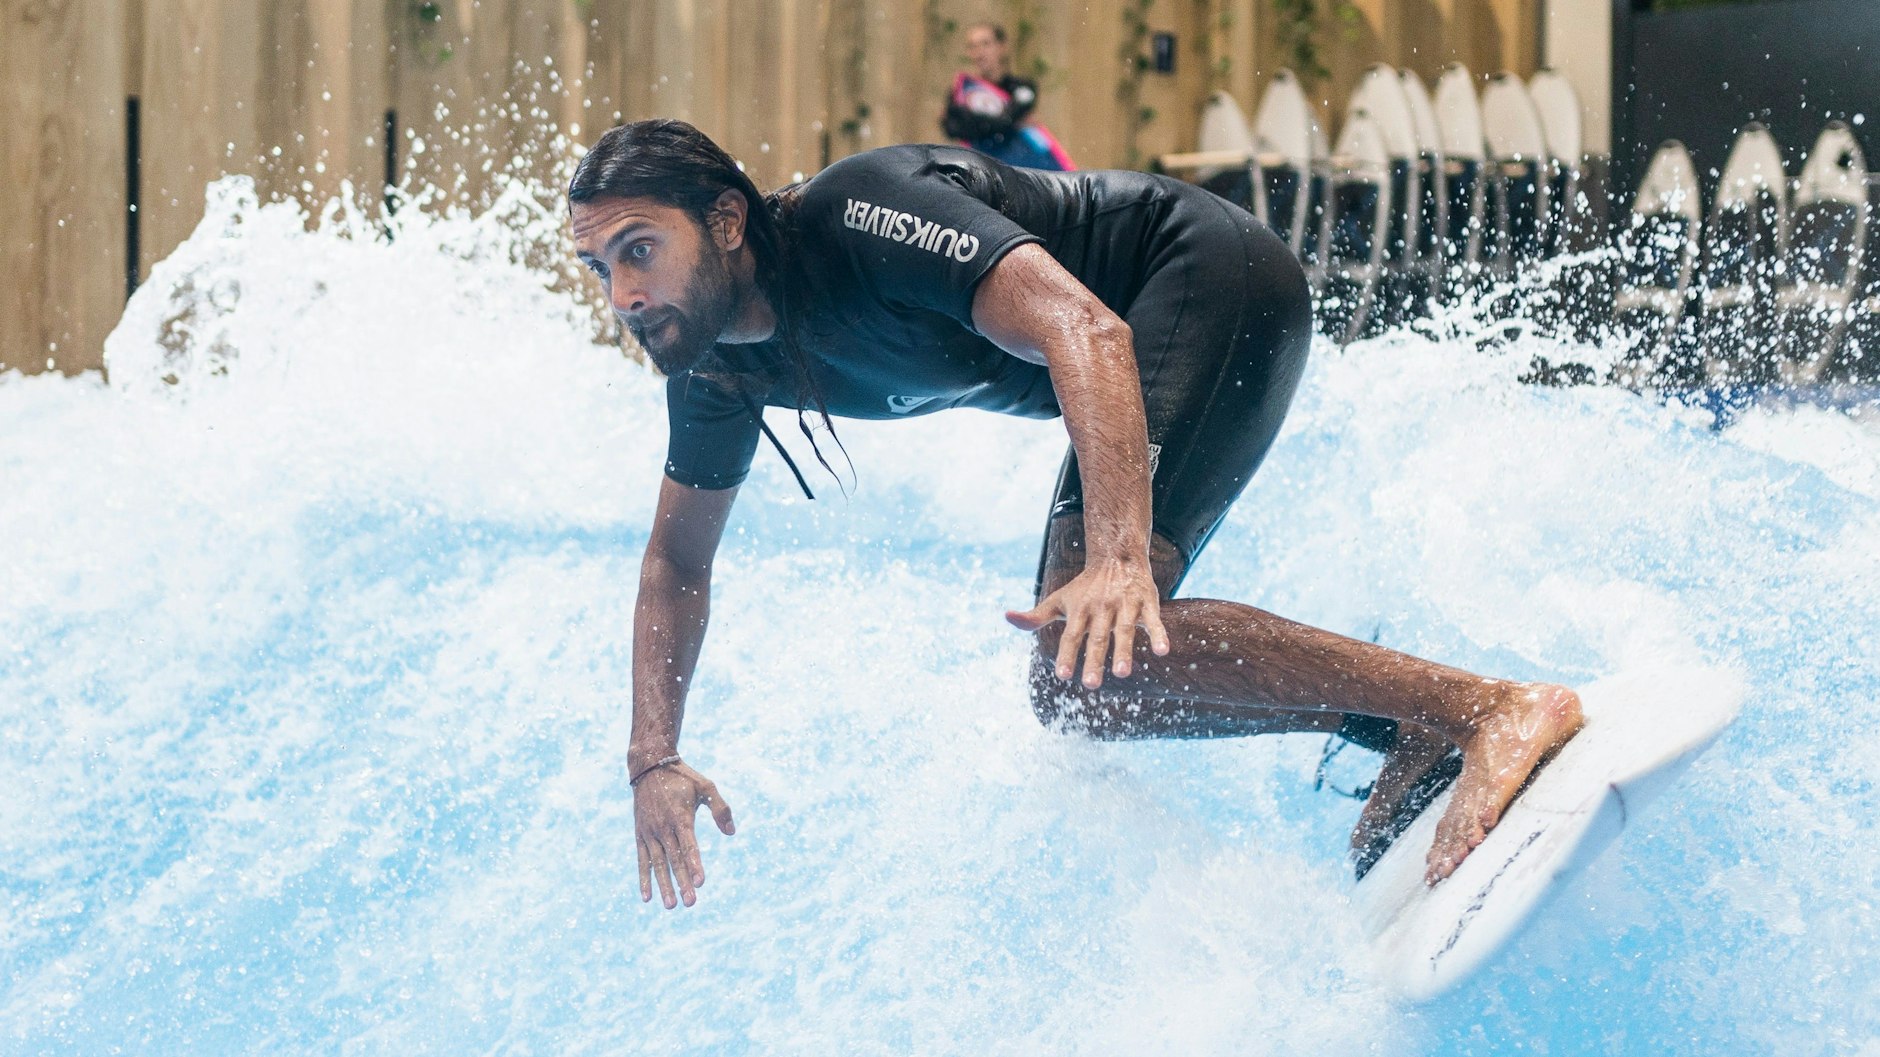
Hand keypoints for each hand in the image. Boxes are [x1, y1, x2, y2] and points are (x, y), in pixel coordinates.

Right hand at [633, 761, 734, 908]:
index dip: (695, 864)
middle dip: (682, 882)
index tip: (700, 882)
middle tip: (690, 903)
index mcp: (681, 817)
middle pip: (674, 859)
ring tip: (671, 906)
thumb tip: (731, 832)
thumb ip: (720, 808)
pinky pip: (642, 860)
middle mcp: (663, 827)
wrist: (649, 766)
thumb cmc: (682, 778)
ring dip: (664, 886)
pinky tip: (648, 898)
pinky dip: (644, 879)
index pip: (689, 846)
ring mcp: (650, 832)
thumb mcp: (705, 786)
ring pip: (657, 864)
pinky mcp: (640, 834)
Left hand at [1005, 557, 1169, 688]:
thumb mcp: (1058, 599)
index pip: (1071, 635)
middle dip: (1093, 660)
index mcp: (1080, 610)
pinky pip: (1154, 620)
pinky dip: (1159, 634)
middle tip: (1091, 685)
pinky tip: (1163, 651)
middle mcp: (1101, 608)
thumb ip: (1035, 616)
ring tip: (1122, 673)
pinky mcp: (1147, 601)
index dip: (1067, 655)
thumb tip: (1007, 617)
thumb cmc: (1085, 587)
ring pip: (1124, 630)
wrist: (1117, 554)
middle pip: (1097, 637)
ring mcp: (1125, 605)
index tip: (1062, 676)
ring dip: (1124, 651)